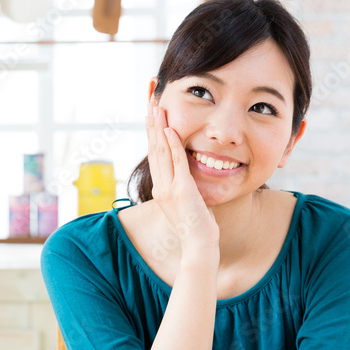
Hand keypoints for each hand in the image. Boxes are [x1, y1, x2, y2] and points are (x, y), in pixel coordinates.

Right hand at [145, 101, 219, 253]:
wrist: (199, 245)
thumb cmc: (197, 227)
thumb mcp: (189, 202)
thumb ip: (185, 186)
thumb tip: (188, 175)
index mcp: (161, 188)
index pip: (155, 155)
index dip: (153, 134)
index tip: (152, 117)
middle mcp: (160, 186)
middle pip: (153, 149)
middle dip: (152, 125)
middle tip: (150, 104)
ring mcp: (169, 189)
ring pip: (161, 152)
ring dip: (158, 128)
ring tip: (156, 109)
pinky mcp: (181, 191)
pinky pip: (176, 162)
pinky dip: (172, 145)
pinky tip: (170, 129)